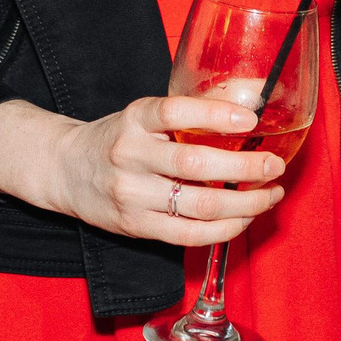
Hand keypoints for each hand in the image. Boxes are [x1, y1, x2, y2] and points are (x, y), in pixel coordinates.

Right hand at [38, 94, 287, 245]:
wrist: (66, 170)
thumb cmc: (118, 138)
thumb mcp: (143, 116)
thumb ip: (188, 115)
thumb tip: (248, 104)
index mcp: (135, 119)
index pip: (175, 113)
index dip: (215, 115)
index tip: (250, 119)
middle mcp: (130, 155)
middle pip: (195, 165)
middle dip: (245, 168)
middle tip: (274, 166)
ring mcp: (131, 194)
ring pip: (198, 205)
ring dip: (245, 203)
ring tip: (270, 194)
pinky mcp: (135, 226)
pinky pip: (188, 235)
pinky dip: (224, 229)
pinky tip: (244, 219)